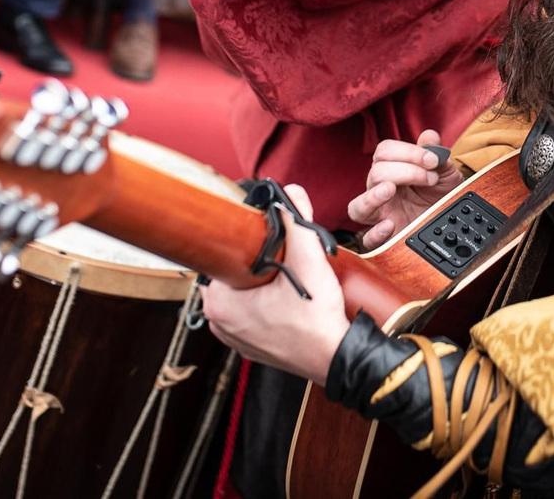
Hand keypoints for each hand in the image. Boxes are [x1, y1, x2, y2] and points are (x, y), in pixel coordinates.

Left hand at [201, 184, 350, 383]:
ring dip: (259, 285)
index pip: (221, 257)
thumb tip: (291, 194)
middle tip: (282, 260)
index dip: (243, 244)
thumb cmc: (316, 320)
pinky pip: (250, 315)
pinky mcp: (249, 346)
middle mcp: (219, 322)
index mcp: (220, 301)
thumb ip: (297, 222)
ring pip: (241, 295)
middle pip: (231, 275)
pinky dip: (264, 305)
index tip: (263, 239)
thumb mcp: (308, 261)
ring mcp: (233, 337)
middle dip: (254, 264)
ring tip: (286, 280)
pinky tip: (286, 301)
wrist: (335, 359)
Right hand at [347, 129, 461, 250]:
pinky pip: (368, 239)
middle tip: (431, 179)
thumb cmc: (443, 194)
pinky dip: (375, 233)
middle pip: (375, 173)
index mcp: (392, 170)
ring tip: (391, 190)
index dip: (407, 152)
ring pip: (358, 206)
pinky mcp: (387, 238)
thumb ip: (436, 154)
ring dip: (373, 196)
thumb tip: (429, 137)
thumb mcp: (446, 172)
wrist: (452, 220)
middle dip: (406, 172)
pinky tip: (390, 225)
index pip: (384, 152)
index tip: (432, 160)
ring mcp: (381, 215)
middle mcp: (381, 191)